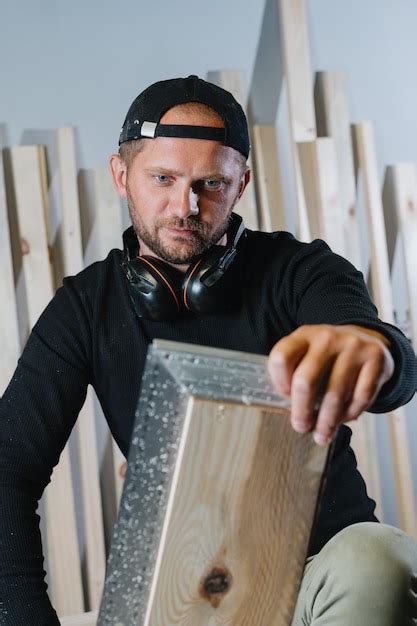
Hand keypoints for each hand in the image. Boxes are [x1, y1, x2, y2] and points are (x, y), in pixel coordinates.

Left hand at [267, 324, 394, 444]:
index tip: (284, 399)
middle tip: (301, 427)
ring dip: (327, 421)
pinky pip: (360, 396)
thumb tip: (288, 410)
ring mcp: (353, 346)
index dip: (278, 382)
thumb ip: (295, 372)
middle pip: (306, 380)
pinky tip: (342, 421)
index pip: (281, 357)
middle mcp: (327, 338)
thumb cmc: (329, 354)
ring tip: (322, 434)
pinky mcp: (375, 358)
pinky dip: (350, 414)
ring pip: (335, 394)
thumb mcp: (308, 351)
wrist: (368, 338)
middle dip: (301, 410)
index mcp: (304, 335)